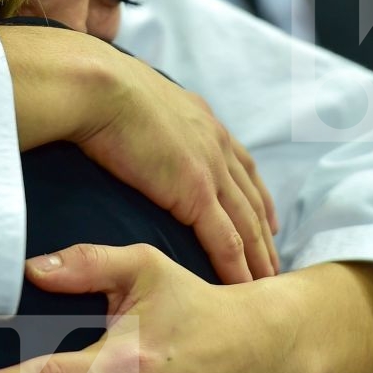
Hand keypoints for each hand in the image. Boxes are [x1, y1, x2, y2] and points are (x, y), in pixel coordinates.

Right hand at [0, 25, 278, 283]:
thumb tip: (129, 125)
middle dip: (265, 231)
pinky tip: (244, 284)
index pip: (240, 163)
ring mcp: (210, 168)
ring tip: (266, 282)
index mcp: (202, 120)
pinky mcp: (196, 192)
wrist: (98, 88)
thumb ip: (144, 117)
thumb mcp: (135, 97)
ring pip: (246, 222)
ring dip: (259, 254)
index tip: (267, 217)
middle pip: (251, 197)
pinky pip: (226, 238)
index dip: (255, 193)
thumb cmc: (100, 88)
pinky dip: (238, 265)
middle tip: (274, 260)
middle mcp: (215, 143)